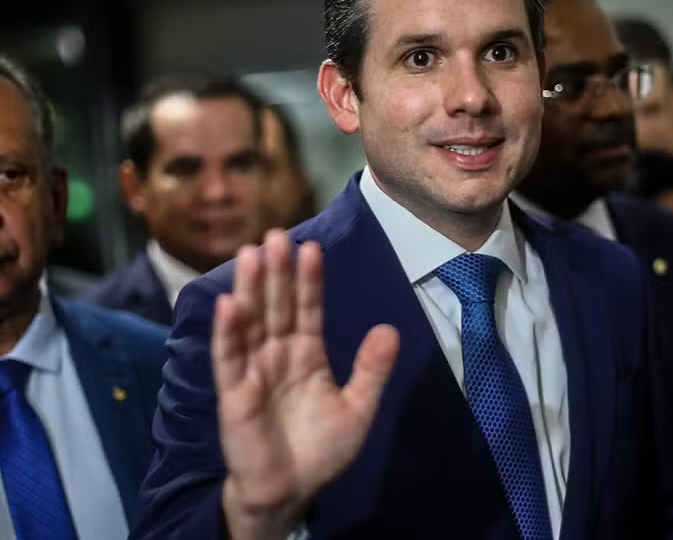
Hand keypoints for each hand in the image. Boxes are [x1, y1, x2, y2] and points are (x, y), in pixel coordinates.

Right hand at [212, 230, 399, 539]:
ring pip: (252, 322)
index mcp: (307, 353)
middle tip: (277, 234)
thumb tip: (390, 329)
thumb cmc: (321, 450)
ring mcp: (254, 370)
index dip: (309, 280)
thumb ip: (372, 370)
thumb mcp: (358, 408)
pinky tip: (228, 304)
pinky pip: (229, 358)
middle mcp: (279, 354)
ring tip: (252, 253)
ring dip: (250, 289)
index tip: (311, 248)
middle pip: (277, 305)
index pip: (308, 308)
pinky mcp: (234, 393)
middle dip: (277, 272)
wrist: (292, 491)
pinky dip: (228, 332)